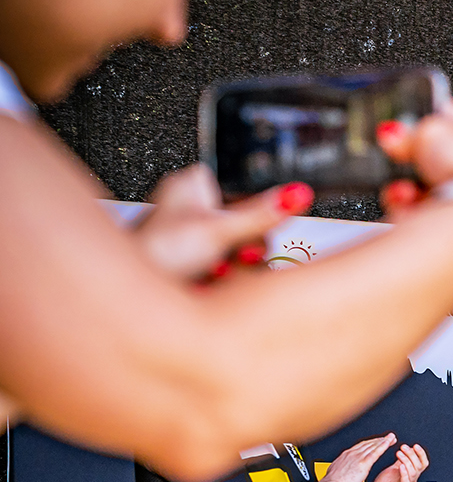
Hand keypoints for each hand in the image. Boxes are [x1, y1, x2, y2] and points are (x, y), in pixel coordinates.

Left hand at [133, 165, 310, 282]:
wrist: (126, 296)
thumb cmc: (155, 255)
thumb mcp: (217, 232)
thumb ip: (261, 215)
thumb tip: (296, 193)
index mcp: (194, 185)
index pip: (248, 190)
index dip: (258, 214)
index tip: (252, 231)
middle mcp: (196, 208)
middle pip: (251, 226)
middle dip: (244, 248)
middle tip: (231, 253)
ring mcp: (198, 237)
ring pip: (243, 251)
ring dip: (234, 267)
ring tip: (213, 270)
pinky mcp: (200, 262)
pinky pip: (232, 268)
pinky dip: (224, 278)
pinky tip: (207, 281)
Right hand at [323, 433, 398, 481]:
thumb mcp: (336, 472)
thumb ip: (342, 469)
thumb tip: (342, 470)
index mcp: (346, 456)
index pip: (360, 447)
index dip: (370, 443)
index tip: (376, 442)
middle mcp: (352, 454)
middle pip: (368, 444)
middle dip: (379, 440)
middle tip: (388, 438)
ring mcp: (358, 457)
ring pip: (373, 446)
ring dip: (383, 441)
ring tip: (392, 438)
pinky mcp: (363, 463)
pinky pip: (375, 452)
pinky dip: (383, 446)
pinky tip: (388, 443)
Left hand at [366, 442, 427, 481]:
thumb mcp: (393, 469)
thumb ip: (400, 461)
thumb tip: (405, 450)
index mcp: (410, 473)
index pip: (422, 463)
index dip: (421, 454)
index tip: (415, 445)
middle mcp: (410, 480)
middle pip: (419, 466)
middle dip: (412, 454)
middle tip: (404, 447)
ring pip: (413, 473)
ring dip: (407, 461)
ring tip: (400, 453)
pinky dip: (404, 473)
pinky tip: (401, 466)